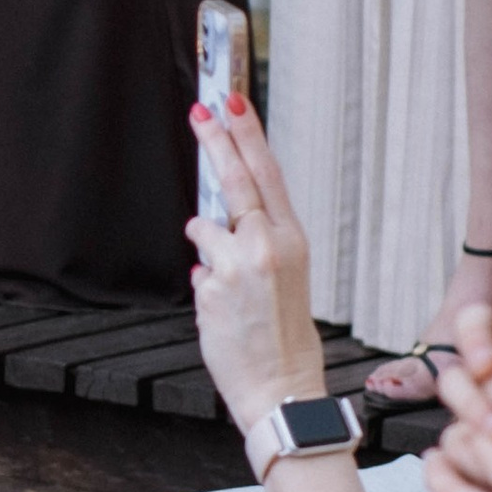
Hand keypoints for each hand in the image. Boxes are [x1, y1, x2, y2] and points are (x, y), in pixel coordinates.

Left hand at [184, 97, 325, 430]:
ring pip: (204, 231)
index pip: (268, 174)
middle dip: (216, 141)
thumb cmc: (284, 335)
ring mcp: (236, 265)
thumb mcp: (288, 275)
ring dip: (209, 251)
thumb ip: (258, 241)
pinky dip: (207, 287)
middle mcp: (267, 245)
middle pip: (234, 179)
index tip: (232, 103)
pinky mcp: (210, 288)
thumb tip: (218, 221)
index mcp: (293, 239)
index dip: (248, 135)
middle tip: (201, 110)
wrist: (281, 389)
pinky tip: (226, 314)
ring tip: (233, 290)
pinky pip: (198, 272)